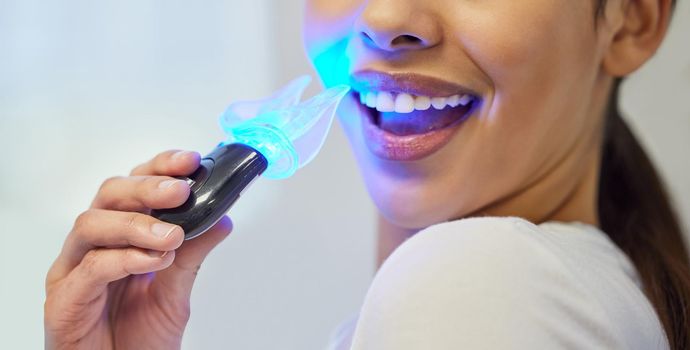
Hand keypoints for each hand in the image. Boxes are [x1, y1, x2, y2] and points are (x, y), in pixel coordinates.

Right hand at [44, 150, 231, 349]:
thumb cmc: (140, 339)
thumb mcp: (176, 291)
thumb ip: (192, 255)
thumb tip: (221, 220)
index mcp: (119, 237)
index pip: (134, 188)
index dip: (159, 168)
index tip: (190, 162)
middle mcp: (93, 247)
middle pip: (109, 195)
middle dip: (147, 187)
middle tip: (180, 191)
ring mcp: (74, 272)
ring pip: (92, 223)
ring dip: (137, 223)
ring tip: (172, 236)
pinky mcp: (64, 301)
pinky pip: (90, 268)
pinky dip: (124, 259)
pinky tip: (153, 261)